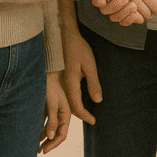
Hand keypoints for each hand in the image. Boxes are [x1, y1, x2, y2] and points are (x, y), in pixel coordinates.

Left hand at [39, 72, 70, 153]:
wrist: (48, 70)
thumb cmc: (51, 84)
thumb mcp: (52, 103)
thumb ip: (53, 119)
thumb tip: (51, 136)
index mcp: (66, 113)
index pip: (62, 134)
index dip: (54, 144)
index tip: (44, 151)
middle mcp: (62, 113)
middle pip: (57, 133)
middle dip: (49, 144)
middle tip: (40, 152)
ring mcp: (55, 111)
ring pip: (51, 129)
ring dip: (44, 138)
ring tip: (35, 147)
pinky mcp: (48, 108)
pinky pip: (46, 122)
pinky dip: (41, 130)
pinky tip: (34, 135)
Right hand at [58, 10, 100, 124]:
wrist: (62, 35)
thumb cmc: (78, 47)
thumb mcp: (90, 64)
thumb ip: (93, 83)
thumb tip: (98, 101)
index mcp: (70, 82)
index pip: (76, 106)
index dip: (85, 115)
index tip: (93, 121)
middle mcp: (62, 84)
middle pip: (69, 106)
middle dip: (80, 115)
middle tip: (91, 119)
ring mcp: (59, 81)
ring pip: (66, 100)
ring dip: (75, 108)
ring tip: (86, 112)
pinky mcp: (59, 77)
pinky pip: (65, 92)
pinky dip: (71, 99)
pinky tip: (79, 98)